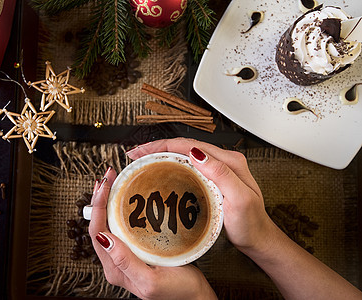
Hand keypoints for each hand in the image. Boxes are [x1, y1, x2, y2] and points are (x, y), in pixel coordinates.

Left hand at [88, 167, 216, 299]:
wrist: (195, 297)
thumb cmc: (178, 292)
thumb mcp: (151, 281)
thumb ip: (126, 262)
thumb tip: (105, 239)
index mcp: (115, 269)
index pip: (97, 232)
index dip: (97, 206)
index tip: (104, 185)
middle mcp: (116, 261)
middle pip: (100, 225)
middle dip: (100, 199)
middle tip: (107, 177)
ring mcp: (126, 255)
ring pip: (110, 224)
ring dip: (108, 202)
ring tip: (111, 183)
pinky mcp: (137, 250)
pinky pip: (124, 226)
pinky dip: (121, 208)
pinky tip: (127, 198)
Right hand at [126, 138, 277, 252]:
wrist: (258, 238)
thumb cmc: (251, 223)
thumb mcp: (240, 199)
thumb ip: (222, 174)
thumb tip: (196, 153)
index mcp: (228, 161)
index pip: (189, 145)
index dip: (162, 146)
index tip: (142, 152)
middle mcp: (221, 161)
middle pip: (183, 146)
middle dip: (157, 147)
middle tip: (135, 155)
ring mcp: (216, 170)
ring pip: (183, 155)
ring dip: (161, 154)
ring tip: (142, 160)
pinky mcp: (211, 180)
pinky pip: (187, 167)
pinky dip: (170, 165)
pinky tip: (160, 172)